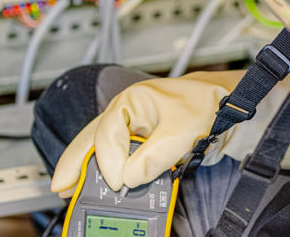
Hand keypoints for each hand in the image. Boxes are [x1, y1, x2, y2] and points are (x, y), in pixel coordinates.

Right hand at [51, 71, 289, 195]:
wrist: (229, 104)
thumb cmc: (207, 103)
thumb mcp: (182, 130)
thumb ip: (154, 155)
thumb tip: (129, 177)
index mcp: (132, 101)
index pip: (108, 133)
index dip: (108, 161)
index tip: (117, 182)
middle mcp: (128, 114)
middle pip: (91, 137)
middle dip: (74, 161)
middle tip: (60, 185)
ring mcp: (134, 128)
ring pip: (100, 146)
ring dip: (87, 166)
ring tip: (71, 188)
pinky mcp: (144, 141)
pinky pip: (117, 155)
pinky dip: (106, 168)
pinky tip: (101, 182)